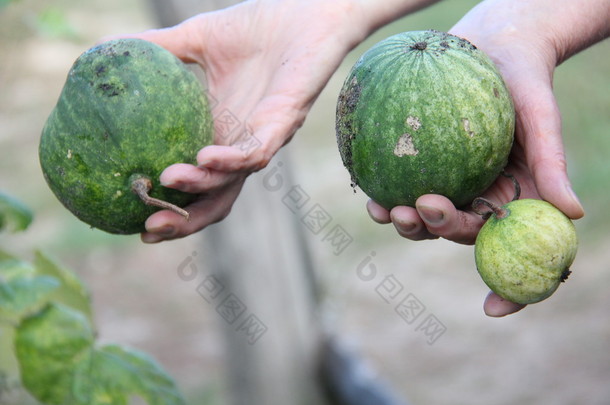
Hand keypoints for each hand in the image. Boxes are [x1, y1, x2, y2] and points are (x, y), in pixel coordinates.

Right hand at [112, 0, 368, 242]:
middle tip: (148, 229)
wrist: (303, 9)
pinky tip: (204, 158)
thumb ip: (156, 50)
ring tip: (167, 182)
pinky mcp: (284, 123)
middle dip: (183, 222)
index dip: (169, 206)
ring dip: (200, 188)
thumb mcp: (195, 40)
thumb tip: (102, 52)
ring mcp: (262, 138)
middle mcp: (239, 145)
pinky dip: (230, 160)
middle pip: (213, 200)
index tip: (132, 220)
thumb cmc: (255, 28)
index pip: (193, 183)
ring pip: (233, 181)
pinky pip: (256, 151)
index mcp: (218, 134)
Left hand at [367, 0, 602, 315]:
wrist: (494, 46)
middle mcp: (483, 199)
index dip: (512, 289)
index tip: (492, 309)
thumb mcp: (543, 121)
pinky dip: (389, 202)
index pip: (519, 253)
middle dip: (440, 231)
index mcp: (517, 200)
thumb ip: (551, 166)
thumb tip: (573, 214)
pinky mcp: (425, 168)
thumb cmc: (526, 82)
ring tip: (389, 210)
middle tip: (421, 208)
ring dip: (408, 225)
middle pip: (462, 234)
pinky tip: (373, 200)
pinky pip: (404, 193)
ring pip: (428, 222)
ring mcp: (452, 186)